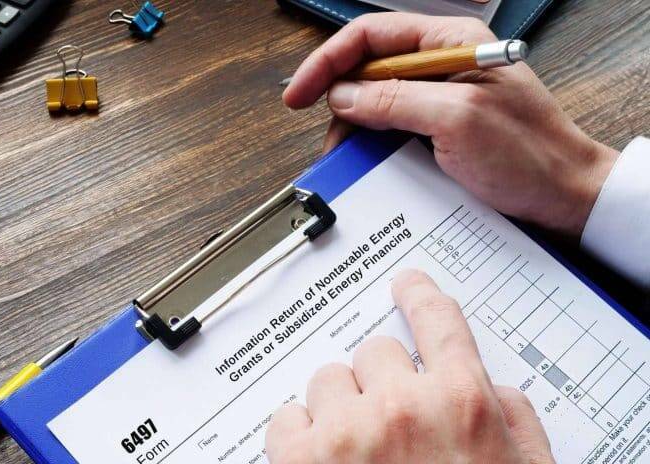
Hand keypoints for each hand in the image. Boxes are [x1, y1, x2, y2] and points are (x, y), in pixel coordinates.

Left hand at [266, 270, 554, 463]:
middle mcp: (400, 408)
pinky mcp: (299, 462)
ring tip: (358, 450)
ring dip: (342, 407)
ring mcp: (346, 433)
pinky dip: (300, 434)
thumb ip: (513, 418)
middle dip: (382, 382)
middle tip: (391, 422)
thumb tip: (491, 385)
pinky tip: (321, 461)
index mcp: (461, 403)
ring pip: (328, 379)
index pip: (438, 321)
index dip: (420, 295)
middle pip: (375, 350)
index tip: (408, 285)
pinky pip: (287, 416)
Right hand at [283, 13, 618, 236]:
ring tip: (344, 155)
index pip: (372, 36)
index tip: (300, 92)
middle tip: (326, 136)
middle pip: (369, 68)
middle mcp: (442, 64)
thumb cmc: (530, 154)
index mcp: (451, 43)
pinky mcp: (439, 127)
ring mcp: (440, 97)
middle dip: (338, 99)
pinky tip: (366, 160)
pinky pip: (392, 126)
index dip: (329, 62)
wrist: (563, 196)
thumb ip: (396, 100)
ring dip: (353, 127)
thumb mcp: (457, 120)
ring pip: (376, 100)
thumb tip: (344, 94)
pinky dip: (372, 143)